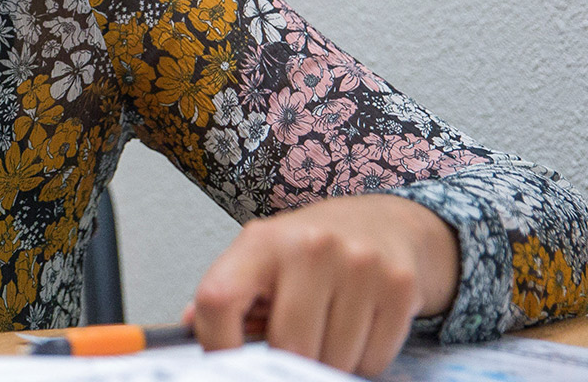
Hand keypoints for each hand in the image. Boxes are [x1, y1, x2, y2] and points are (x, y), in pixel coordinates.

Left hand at [187, 194, 459, 375]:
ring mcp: (359, 265)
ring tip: (327, 331)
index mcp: (261, 242)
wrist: (383, 224)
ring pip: (334, 361)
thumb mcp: (258, 258)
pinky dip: (362, 361)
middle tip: (293, 347)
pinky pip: (373, 360)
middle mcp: (310, 247)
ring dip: (328, 364)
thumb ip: (225, 297)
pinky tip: (357, 328)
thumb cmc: (309, 251)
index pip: (218, 300)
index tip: (228, 362)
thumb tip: (189, 331)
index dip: (217, 343)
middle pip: (288, 346)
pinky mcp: (399, 287)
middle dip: (288, 360)